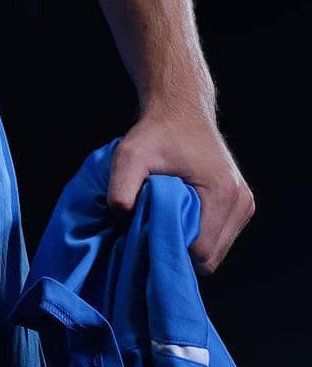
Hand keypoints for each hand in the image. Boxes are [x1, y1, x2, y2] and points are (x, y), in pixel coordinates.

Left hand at [106, 108, 255, 274]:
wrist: (180, 108)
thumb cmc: (155, 131)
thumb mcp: (129, 155)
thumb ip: (121, 190)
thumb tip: (124, 221)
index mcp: (222, 192)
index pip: (201, 252)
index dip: (171, 248)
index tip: (149, 233)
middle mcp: (241, 200)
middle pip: (211, 258)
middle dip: (180, 249)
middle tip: (154, 228)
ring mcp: (245, 203)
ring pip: (216, 251)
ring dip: (190, 243)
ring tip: (167, 218)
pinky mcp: (242, 203)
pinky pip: (220, 238)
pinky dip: (199, 234)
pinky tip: (181, 215)